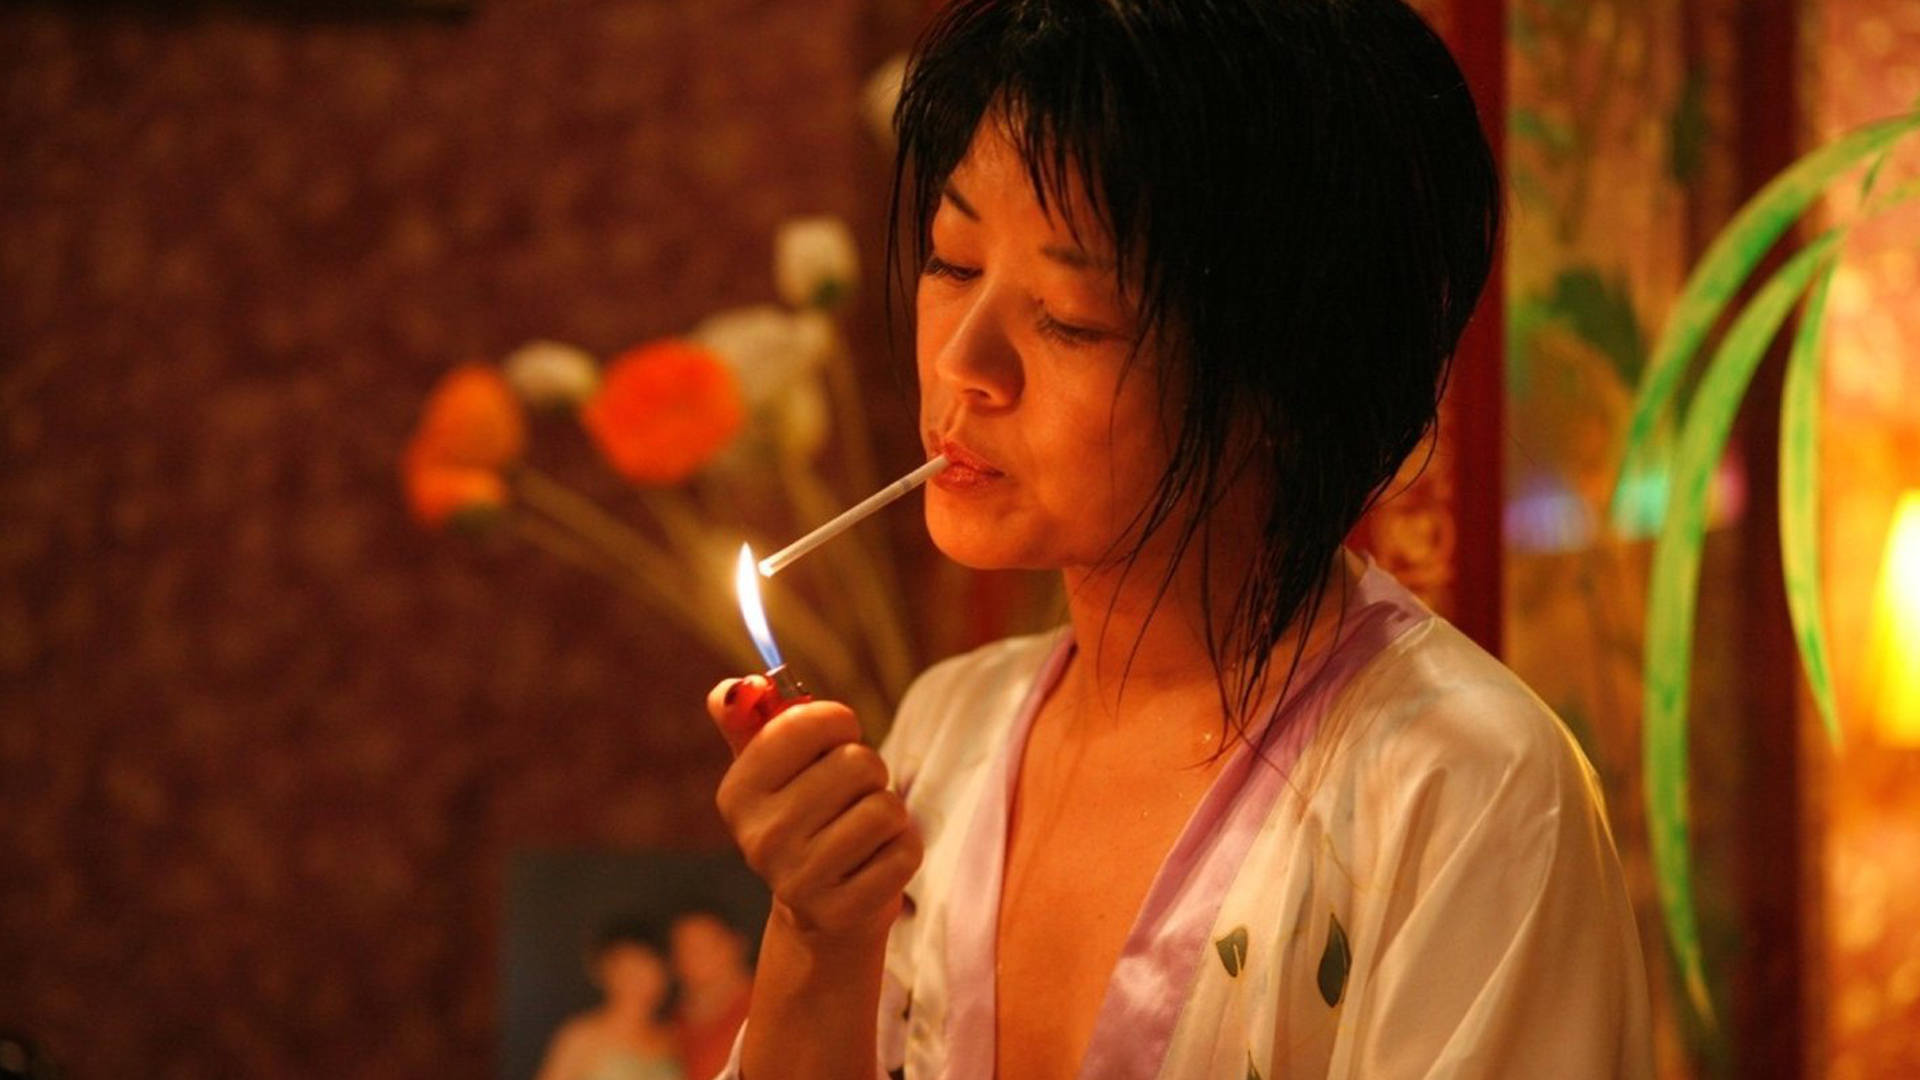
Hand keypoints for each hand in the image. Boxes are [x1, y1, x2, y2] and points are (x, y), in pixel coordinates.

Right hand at [708, 677, 923, 945]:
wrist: (819, 912)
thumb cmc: (803, 816)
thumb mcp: (768, 765)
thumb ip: (747, 715)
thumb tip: (736, 689)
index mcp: (738, 792)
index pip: (810, 722)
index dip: (839, 723)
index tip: (834, 742)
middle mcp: (759, 837)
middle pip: (858, 763)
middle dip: (869, 773)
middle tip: (849, 798)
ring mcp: (799, 880)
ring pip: (885, 808)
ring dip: (888, 813)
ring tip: (863, 830)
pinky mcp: (842, 911)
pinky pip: (904, 850)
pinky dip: (902, 849)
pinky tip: (874, 863)